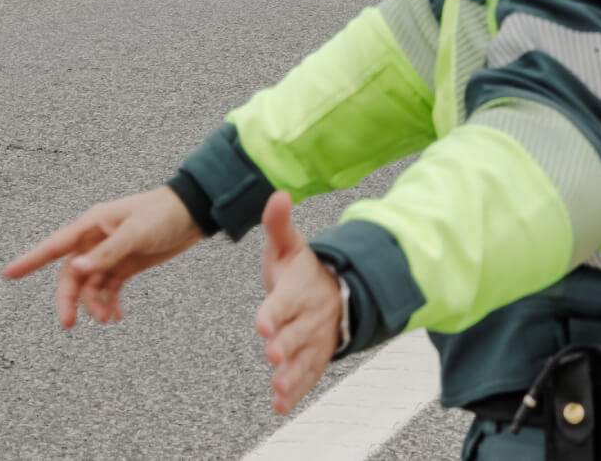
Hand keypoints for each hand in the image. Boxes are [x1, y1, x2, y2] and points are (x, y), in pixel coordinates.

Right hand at [2, 186, 203, 328]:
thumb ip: (107, 252)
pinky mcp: (126, 265)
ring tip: (107, 317)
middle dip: (69, 299)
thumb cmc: (163, 213)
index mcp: (92, 225)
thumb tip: (78, 268)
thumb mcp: (135, 233)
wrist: (193, 213)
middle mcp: (96, 240)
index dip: (30, 260)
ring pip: (90, 285)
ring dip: (94, 304)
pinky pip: (109, 288)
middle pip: (71, 275)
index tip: (8, 274)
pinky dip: (110, 303)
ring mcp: (110, 254)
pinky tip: (116, 316)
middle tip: (69, 323)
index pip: (54, 246)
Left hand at [253, 190, 342, 414]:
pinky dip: (296, 391)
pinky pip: (308, 376)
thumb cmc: (304, 269)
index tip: (263, 323)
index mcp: (299, 289)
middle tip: (272, 354)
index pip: (286, 301)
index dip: (275, 312)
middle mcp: (310, 316)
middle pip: (297, 333)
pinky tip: (281, 405)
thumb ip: (278, 223)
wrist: (337, 289)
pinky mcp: (316, 357)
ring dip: (291, 374)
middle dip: (285, 344)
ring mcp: (315, 339)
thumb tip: (276, 195)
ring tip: (278, 387)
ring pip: (304, 358)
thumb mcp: (289, 244)